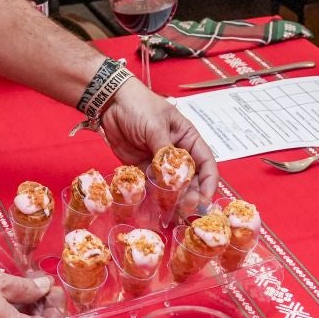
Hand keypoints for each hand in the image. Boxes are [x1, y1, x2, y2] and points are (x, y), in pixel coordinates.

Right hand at [0, 264, 61, 317]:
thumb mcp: (1, 282)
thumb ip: (28, 288)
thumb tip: (45, 286)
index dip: (57, 310)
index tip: (55, 290)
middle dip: (44, 309)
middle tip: (43, 285)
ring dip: (28, 312)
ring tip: (26, 287)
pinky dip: (13, 317)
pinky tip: (8, 296)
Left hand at [99, 78, 219, 212]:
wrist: (110, 102)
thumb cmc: (139, 106)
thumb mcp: (156, 126)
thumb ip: (165, 152)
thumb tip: (173, 178)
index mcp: (188, 139)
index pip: (206, 163)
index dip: (208, 183)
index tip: (205, 199)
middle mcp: (177, 153)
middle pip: (190, 180)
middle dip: (190, 196)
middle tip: (185, 210)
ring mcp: (159, 162)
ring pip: (171, 187)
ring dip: (173, 201)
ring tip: (171, 215)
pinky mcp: (142, 168)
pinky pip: (151, 187)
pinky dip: (153, 198)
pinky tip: (153, 210)